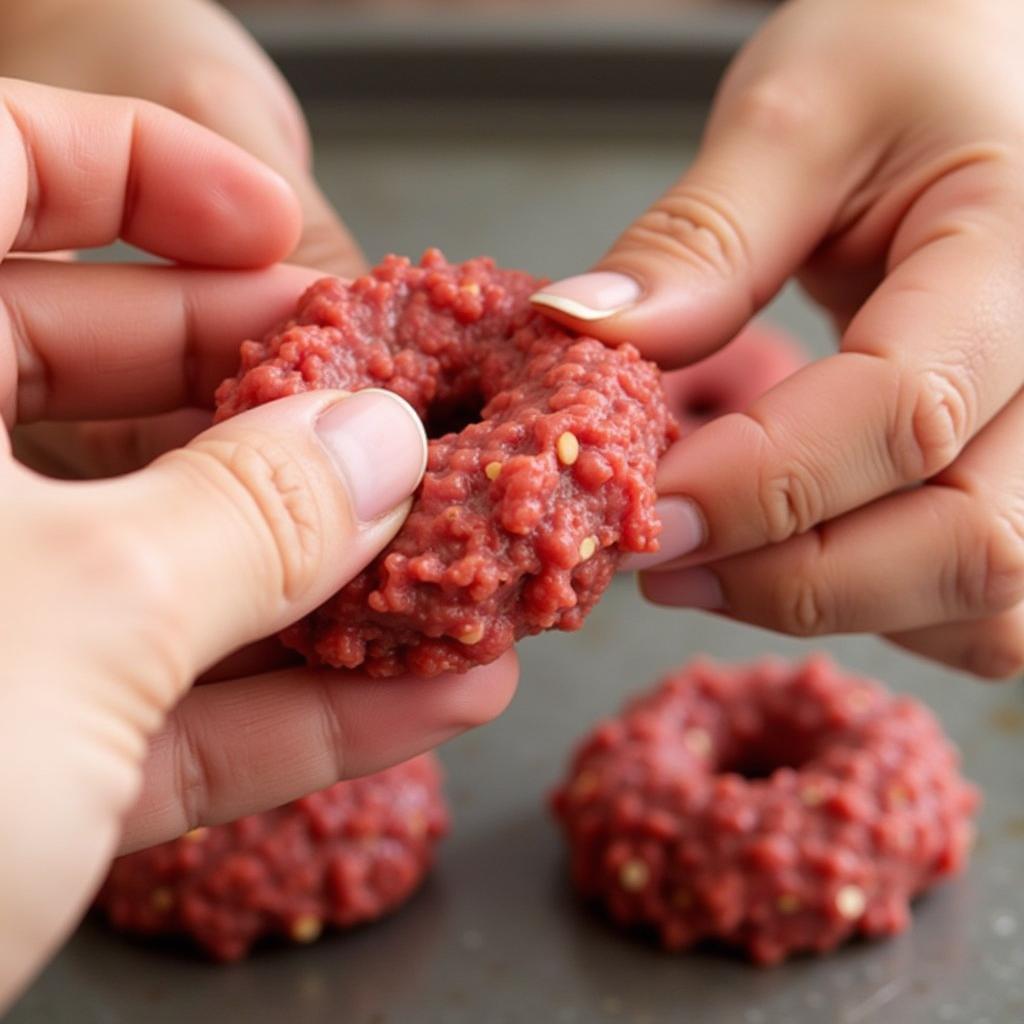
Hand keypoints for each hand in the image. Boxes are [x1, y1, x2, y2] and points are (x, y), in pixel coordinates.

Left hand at [0, 79, 515, 1006]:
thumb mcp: (72, 620)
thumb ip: (248, 519)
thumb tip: (378, 447)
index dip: (145, 171)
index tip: (281, 228)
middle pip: (95, 371)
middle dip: (279, 400)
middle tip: (406, 417)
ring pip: (148, 561)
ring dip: (321, 579)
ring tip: (461, 571)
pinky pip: (158, 708)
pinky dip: (294, 711)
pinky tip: (430, 701)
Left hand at [532, 0, 1023, 678]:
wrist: (987, 63)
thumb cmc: (909, 59)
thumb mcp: (796, 115)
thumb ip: (697, 241)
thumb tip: (584, 337)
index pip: (903, 413)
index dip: (757, 487)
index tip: (640, 511)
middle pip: (968, 546)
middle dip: (790, 578)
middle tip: (661, 556)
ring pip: (988, 603)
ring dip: (836, 605)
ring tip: (717, 559)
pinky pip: (986, 606)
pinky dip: (884, 608)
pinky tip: (797, 554)